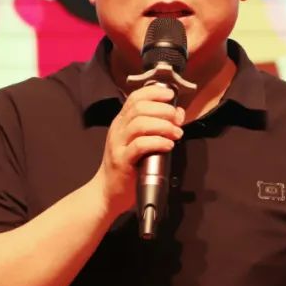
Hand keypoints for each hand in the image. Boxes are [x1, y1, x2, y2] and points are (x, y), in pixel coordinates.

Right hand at [97, 83, 183, 217]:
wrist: (107, 192)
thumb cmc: (127, 166)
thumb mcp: (139, 142)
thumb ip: (156, 127)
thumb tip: (178, 113)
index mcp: (122, 122)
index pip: (135, 97)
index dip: (154, 92)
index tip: (171, 96)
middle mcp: (118, 129)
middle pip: (139, 108)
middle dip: (163, 110)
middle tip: (177, 120)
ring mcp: (118, 144)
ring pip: (139, 124)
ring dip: (163, 126)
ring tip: (176, 133)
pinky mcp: (122, 161)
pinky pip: (140, 145)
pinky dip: (157, 142)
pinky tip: (168, 146)